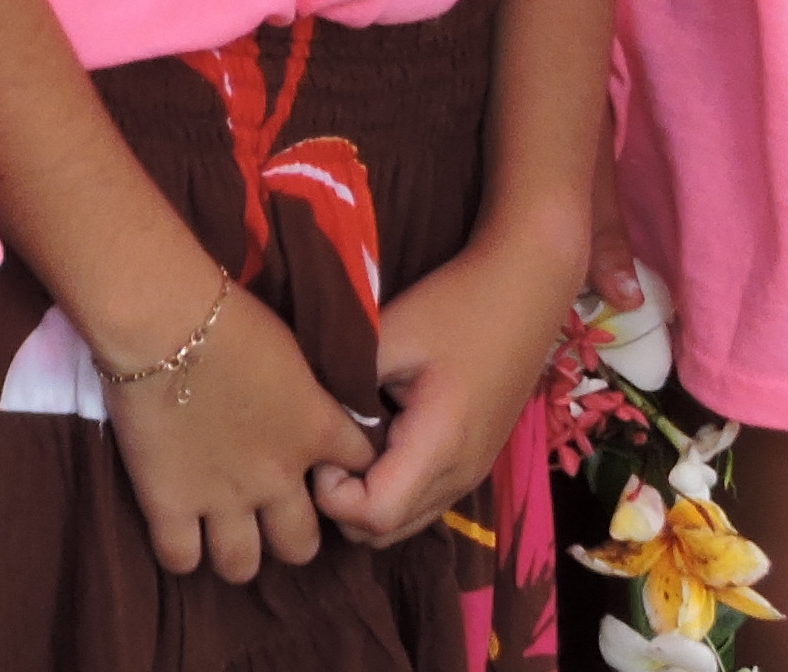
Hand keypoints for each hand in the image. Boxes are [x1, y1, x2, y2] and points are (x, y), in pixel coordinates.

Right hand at [106, 281, 375, 581]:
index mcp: (318, 432)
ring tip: (218, 528)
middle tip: (262, 508)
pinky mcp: (169, 502)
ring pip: (242, 565)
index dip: (345, 473)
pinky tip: (176, 527)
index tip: (320, 463)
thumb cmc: (227, 312)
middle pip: (301, 546)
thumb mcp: (292, 348)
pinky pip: (180, 559)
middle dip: (286, 533)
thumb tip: (305, 394)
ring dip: (235, 551)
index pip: (362, 473)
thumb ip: (306, 388)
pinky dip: (181, 550)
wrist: (163, 319)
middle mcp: (279, 479)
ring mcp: (224, 498)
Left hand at [311, 225, 576, 550]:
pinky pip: (419, 501)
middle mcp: (459, 476)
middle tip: (320, 442)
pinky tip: (371, 436)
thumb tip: (301, 421)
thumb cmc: (453, 308)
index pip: (372, 516)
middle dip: (339, 500)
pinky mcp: (470, 463)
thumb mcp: (387, 338)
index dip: (329, 492)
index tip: (315, 442)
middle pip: (383, 532)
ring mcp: (469, 475)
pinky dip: (387, 486)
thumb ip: (345, 386)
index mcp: (440, 449)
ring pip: (402, 522)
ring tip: (343, 437)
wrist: (523, 292)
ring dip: (363, 496)